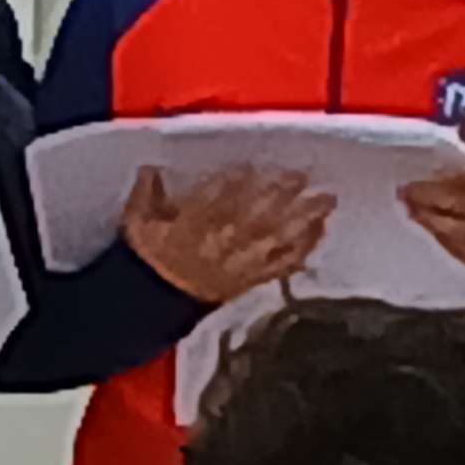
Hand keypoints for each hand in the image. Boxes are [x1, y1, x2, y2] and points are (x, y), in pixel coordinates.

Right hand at [123, 162, 328, 305]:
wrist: (151, 300)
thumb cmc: (146, 257)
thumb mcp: (137, 219)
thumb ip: (146, 191)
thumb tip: (151, 167)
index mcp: (200, 219)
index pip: (230, 193)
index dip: (248, 178)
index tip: (260, 164)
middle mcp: (229, 237)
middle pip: (264, 210)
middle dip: (286, 192)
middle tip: (304, 175)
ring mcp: (244, 259)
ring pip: (282, 235)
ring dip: (307, 217)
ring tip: (326, 201)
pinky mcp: (253, 277)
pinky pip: (285, 263)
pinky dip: (305, 249)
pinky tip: (318, 234)